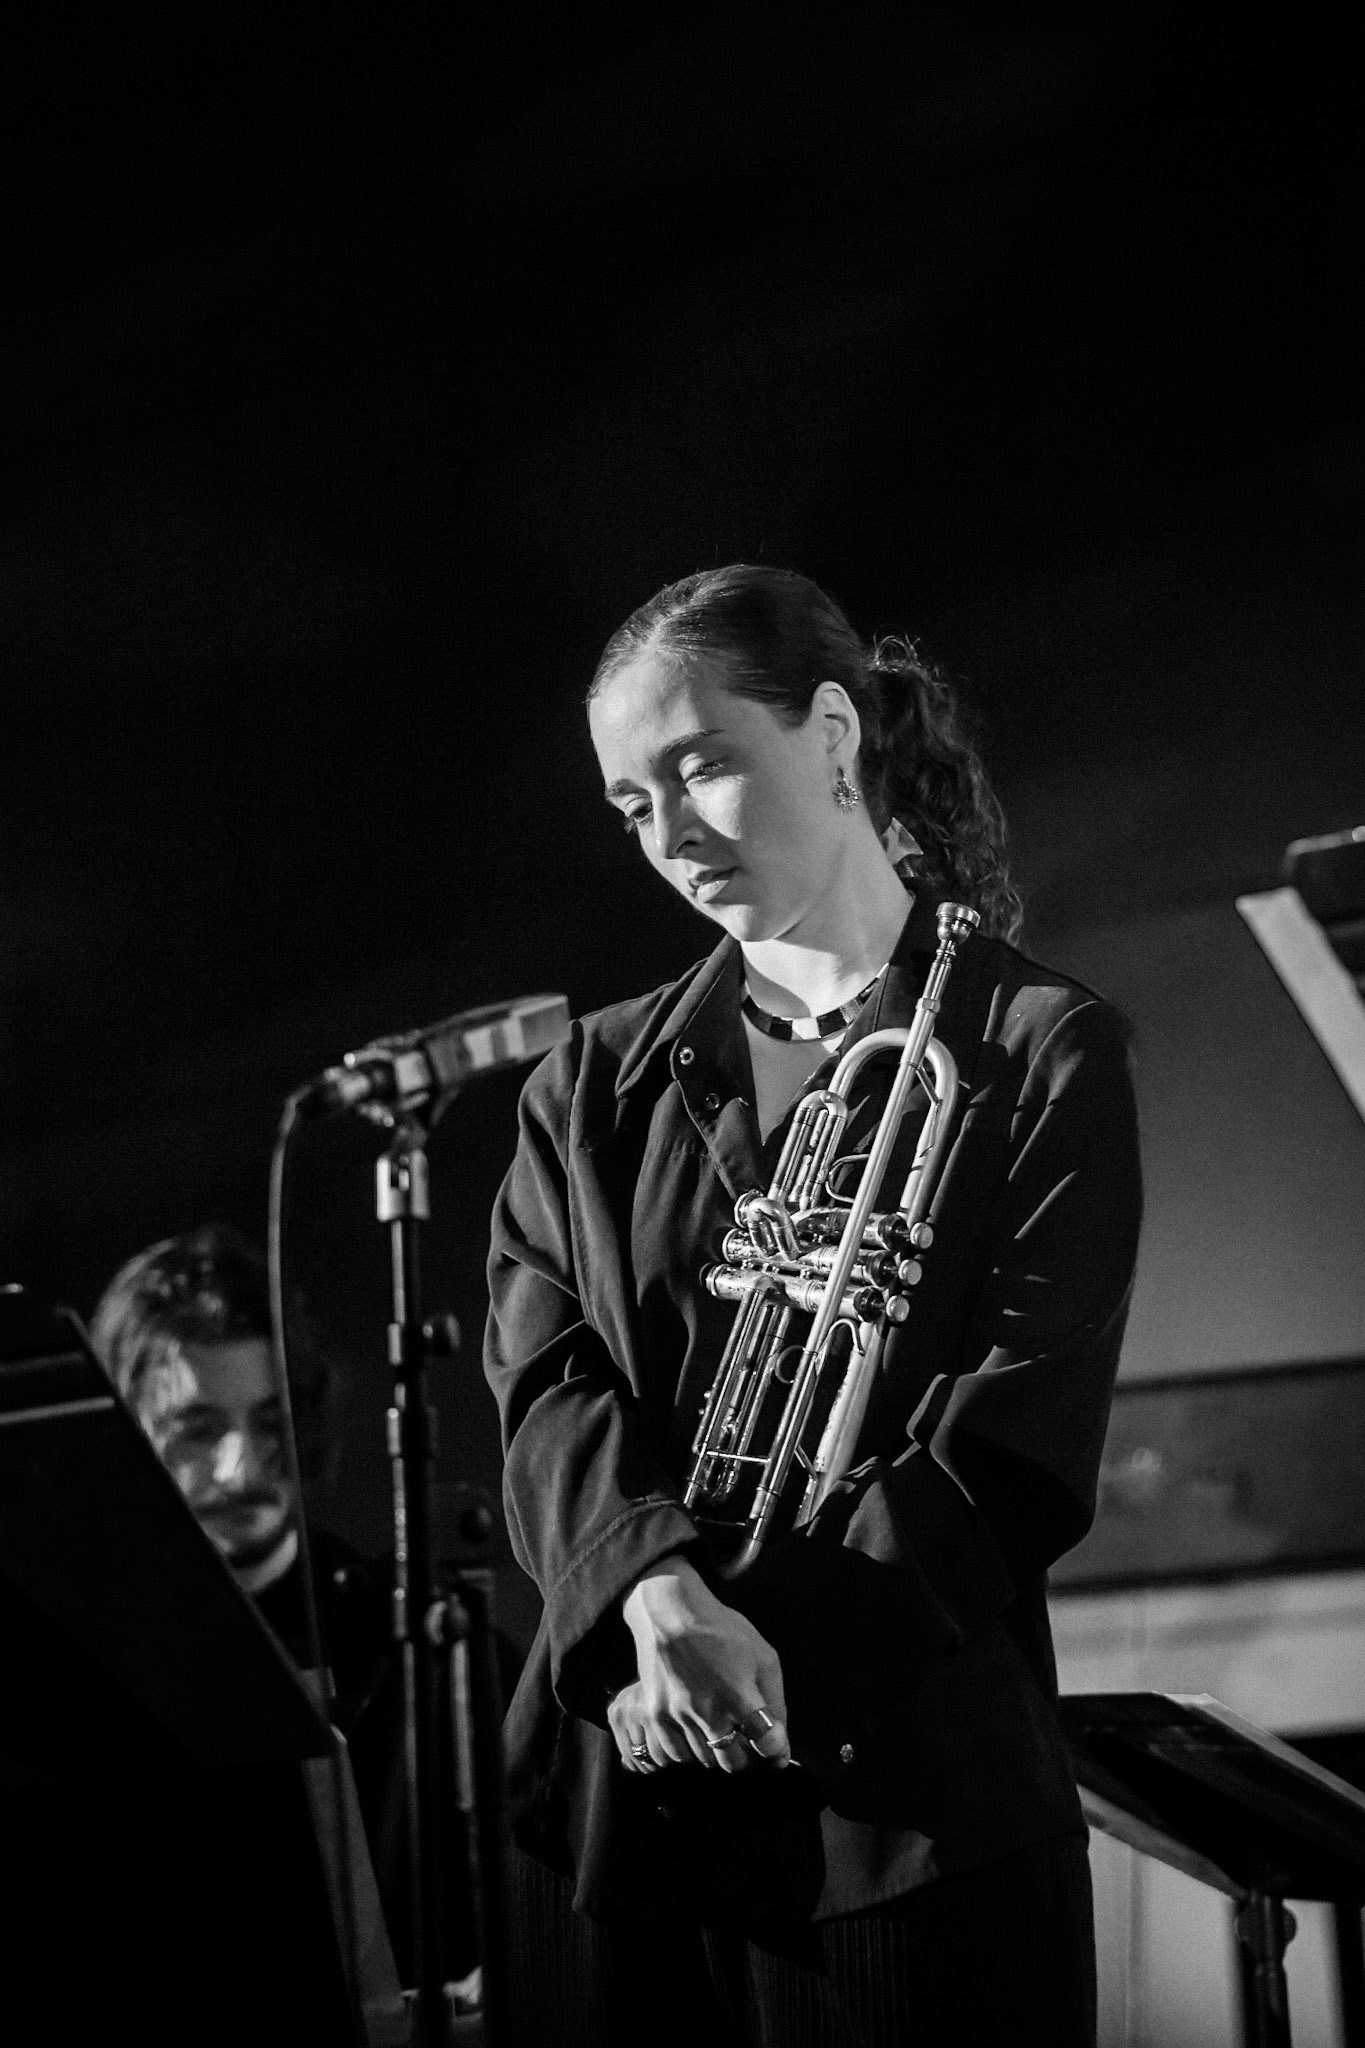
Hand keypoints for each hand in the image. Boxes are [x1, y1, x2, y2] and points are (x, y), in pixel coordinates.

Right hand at [610, 1553, 790, 1774]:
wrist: (670, 1614)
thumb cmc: (722, 1631)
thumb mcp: (763, 1655)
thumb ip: (775, 1700)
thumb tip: (779, 1739)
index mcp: (740, 1695)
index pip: (767, 1745)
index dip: (775, 1751)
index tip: (773, 1748)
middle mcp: (709, 1712)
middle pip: (734, 1764)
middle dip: (746, 1757)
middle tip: (744, 1741)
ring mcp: (678, 1716)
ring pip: (705, 1762)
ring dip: (716, 1753)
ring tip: (717, 1730)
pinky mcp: (654, 1716)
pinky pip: (671, 1756)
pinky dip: (685, 1753)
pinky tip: (692, 1734)